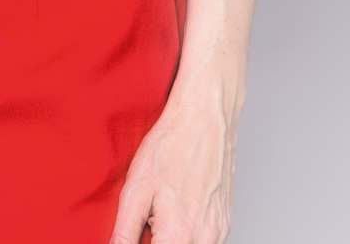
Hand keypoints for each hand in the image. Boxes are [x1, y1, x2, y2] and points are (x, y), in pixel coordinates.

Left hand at [107, 88, 237, 243]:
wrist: (204, 118)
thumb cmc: (170, 146)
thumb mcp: (135, 189)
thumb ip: (125, 232)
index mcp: (179, 234)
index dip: (139, 243)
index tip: (137, 229)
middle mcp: (205, 239)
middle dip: (155, 240)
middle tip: (148, 216)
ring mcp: (218, 232)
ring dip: (171, 237)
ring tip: (162, 210)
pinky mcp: (224, 223)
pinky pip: (203, 240)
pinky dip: (187, 232)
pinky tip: (177, 206)